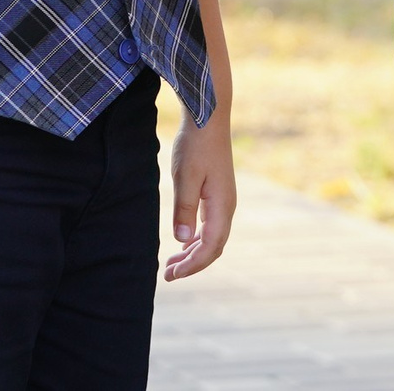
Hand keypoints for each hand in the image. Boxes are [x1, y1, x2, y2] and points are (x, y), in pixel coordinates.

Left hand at [165, 108, 235, 279]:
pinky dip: (196, 239)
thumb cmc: (195, 145)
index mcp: (222, 206)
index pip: (209, 247)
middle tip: (167, 275)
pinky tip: (183, 241)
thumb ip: (184, 209)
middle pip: (213, 247)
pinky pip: (209, 226)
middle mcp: (226, 207)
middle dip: (191, 264)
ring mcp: (223, 201)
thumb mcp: (185, 176)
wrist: (208, 118)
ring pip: (211, 238)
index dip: (192, 265)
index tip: (171, 274)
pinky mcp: (217, 194)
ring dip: (193, 253)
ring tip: (171, 264)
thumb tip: (182, 240)